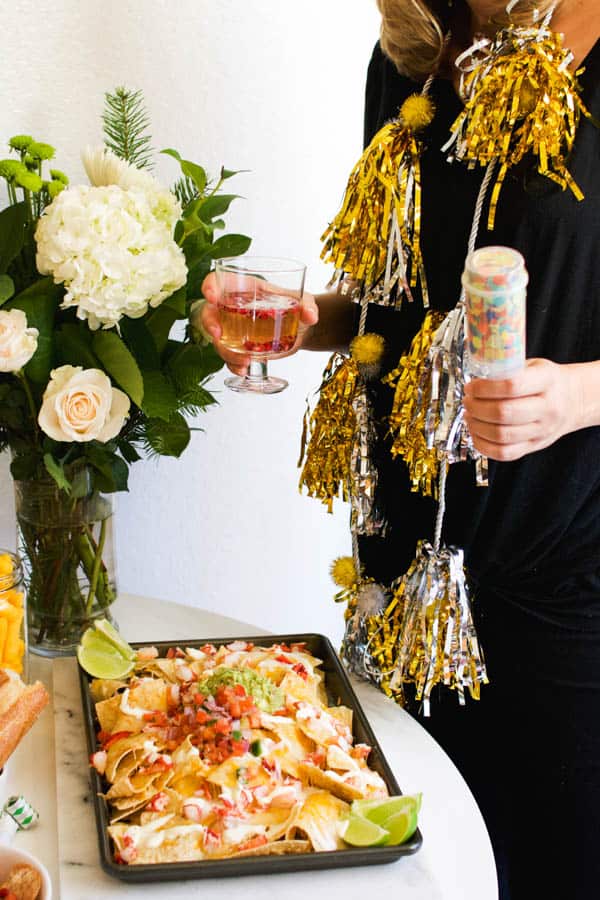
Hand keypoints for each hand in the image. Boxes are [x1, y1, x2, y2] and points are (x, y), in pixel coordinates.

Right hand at [197, 272, 318, 375]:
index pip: (220, 281)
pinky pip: (229, 356)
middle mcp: (235, 307)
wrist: (301, 328)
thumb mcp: (305, 300)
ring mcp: (235, 328)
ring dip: (225, 351)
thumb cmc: (297, 306)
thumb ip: (308, 305)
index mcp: (246, 289)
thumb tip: (311, 315)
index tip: (212, 296)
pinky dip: (233, 364)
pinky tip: (244, 369)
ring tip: (244, 361)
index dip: (210, 286)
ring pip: (218, 339)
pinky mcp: (240, 345)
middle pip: (210, 312)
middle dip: (210, 324)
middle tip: (219, 335)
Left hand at [463, 358, 580, 460]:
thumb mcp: (533, 365)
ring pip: (501, 435)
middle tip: (467, 401)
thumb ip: (507, 368)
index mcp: (547, 381)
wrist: (572, 400)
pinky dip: (484, 446)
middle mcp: (547, 408)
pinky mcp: (534, 446)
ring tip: (469, 416)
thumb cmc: (546, 381)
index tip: (471, 387)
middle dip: (476, 407)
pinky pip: (505, 453)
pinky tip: (476, 434)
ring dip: (477, 426)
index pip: (511, 386)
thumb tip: (475, 373)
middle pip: (504, 413)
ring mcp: (542, 430)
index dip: (484, 388)